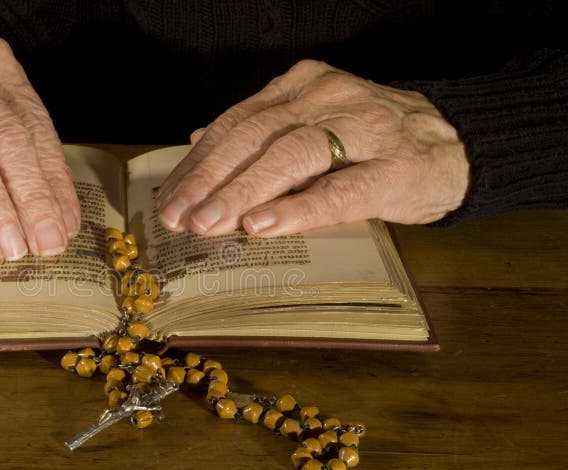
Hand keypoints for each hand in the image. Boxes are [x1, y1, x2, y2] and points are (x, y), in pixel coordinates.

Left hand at [156, 60, 470, 235]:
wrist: (456, 146)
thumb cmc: (375, 142)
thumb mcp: (314, 124)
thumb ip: (261, 131)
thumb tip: (199, 141)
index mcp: (304, 86)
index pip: (238, 122)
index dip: (199, 162)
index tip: (171, 197)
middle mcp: (330, 98)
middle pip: (256, 135)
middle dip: (210, 179)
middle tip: (179, 215)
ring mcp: (365, 129)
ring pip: (292, 155)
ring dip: (243, 192)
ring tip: (210, 223)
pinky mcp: (395, 168)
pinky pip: (339, 189)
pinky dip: (297, 207)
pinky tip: (263, 224)